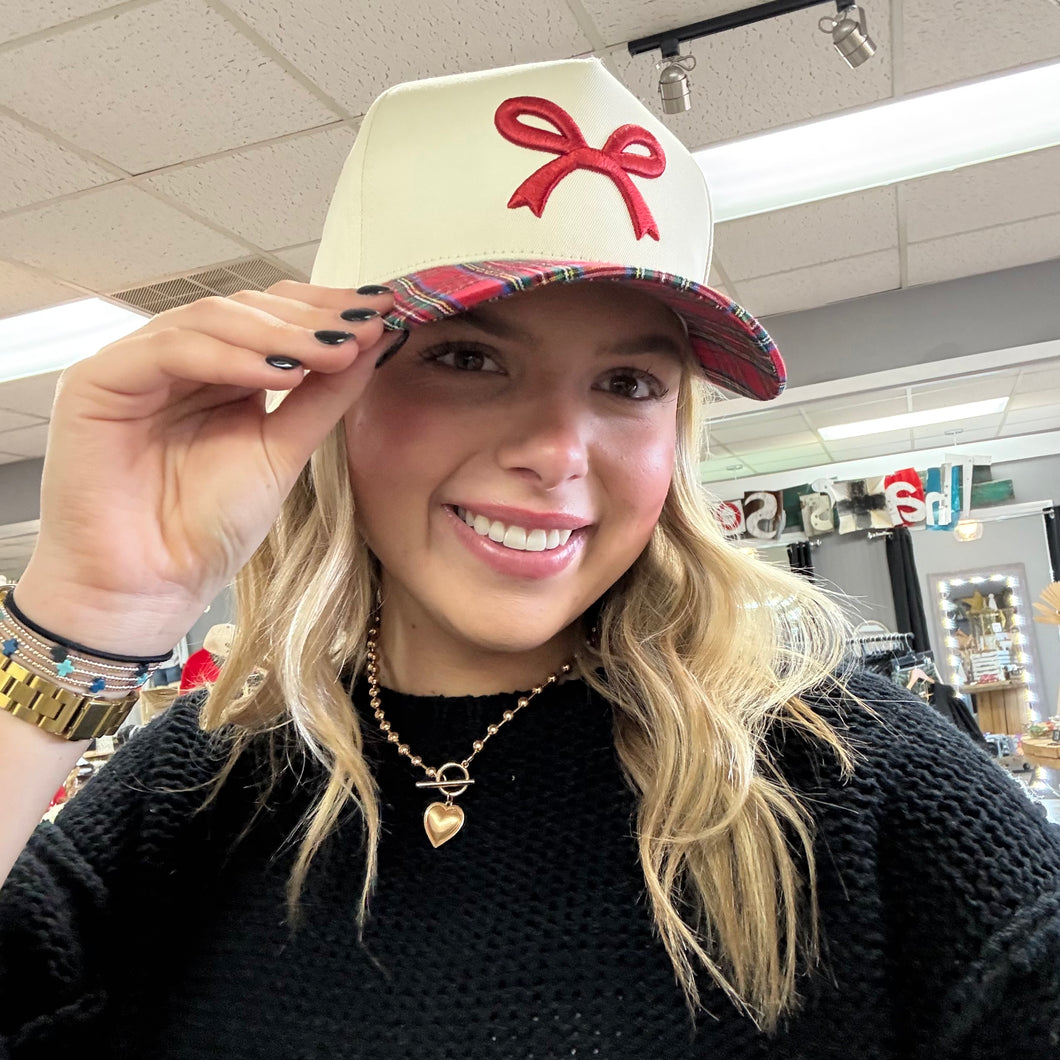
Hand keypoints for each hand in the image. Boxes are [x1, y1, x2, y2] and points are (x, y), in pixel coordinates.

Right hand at [16, 282, 396, 653]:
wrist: (152, 587)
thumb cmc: (209, 527)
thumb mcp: (284, 451)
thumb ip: (323, 396)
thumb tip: (371, 341)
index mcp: (218, 371)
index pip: (272, 316)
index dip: (325, 308)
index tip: (382, 312)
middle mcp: (175, 359)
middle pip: (244, 307)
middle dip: (311, 315)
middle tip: (364, 324)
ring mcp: (134, 365)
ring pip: (210, 319)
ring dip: (280, 333)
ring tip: (333, 349)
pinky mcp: (96, 381)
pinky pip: (170, 350)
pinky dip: (229, 357)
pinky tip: (281, 374)